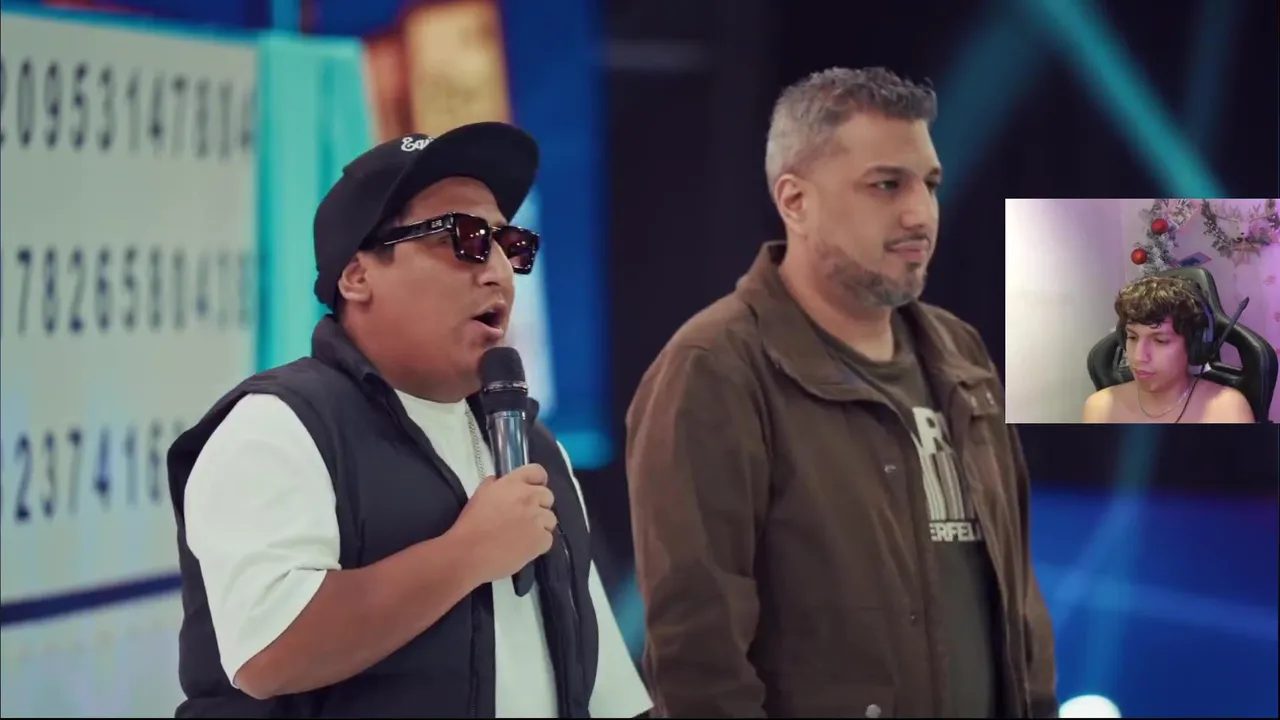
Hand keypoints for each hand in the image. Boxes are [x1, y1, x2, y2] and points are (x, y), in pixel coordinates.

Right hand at [450, 463, 556, 585]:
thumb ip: (492, 485)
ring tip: (523, 536)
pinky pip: (548, 539)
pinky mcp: (541, 539)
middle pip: (548, 496)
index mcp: (512, 484)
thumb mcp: (478, 496)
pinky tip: (523, 548)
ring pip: (550, 519)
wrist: (468, 554)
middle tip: (524, 518)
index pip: (537, 472)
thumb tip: (498, 481)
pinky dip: (539, 545)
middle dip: (540, 506)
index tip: (533, 490)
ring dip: (540, 526)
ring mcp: (537, 518)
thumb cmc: (469, 526)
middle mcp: (528, 497)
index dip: (538, 481)